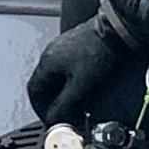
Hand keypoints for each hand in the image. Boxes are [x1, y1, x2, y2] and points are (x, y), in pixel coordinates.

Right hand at [26, 6, 139, 125]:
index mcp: (47, 62)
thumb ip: (64, 104)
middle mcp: (50, 53)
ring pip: (54, 75)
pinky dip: (67, 81)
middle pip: (43, 83)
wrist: (114, 30)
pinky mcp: (74, 44)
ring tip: (71, 102)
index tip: (49, 118)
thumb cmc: (98, 52)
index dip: (40, 108)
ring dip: (60, 91)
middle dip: (50, 102)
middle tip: (60, 113)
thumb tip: (53, 118)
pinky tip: (79, 85)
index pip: (34, 90)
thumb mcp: (80, 85)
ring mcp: (61, 47)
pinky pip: (64, 67)